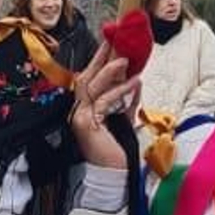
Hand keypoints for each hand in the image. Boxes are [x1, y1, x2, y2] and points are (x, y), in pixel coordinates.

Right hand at [67, 42, 136, 168]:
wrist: (115, 173)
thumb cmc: (118, 148)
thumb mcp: (124, 116)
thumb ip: (127, 99)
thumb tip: (135, 78)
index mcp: (86, 106)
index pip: (91, 77)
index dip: (100, 59)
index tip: (112, 41)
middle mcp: (79, 109)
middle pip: (87, 77)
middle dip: (101, 58)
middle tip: (115, 41)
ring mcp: (79, 117)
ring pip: (92, 86)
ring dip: (110, 71)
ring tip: (126, 59)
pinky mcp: (85, 125)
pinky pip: (102, 102)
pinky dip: (119, 91)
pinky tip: (134, 83)